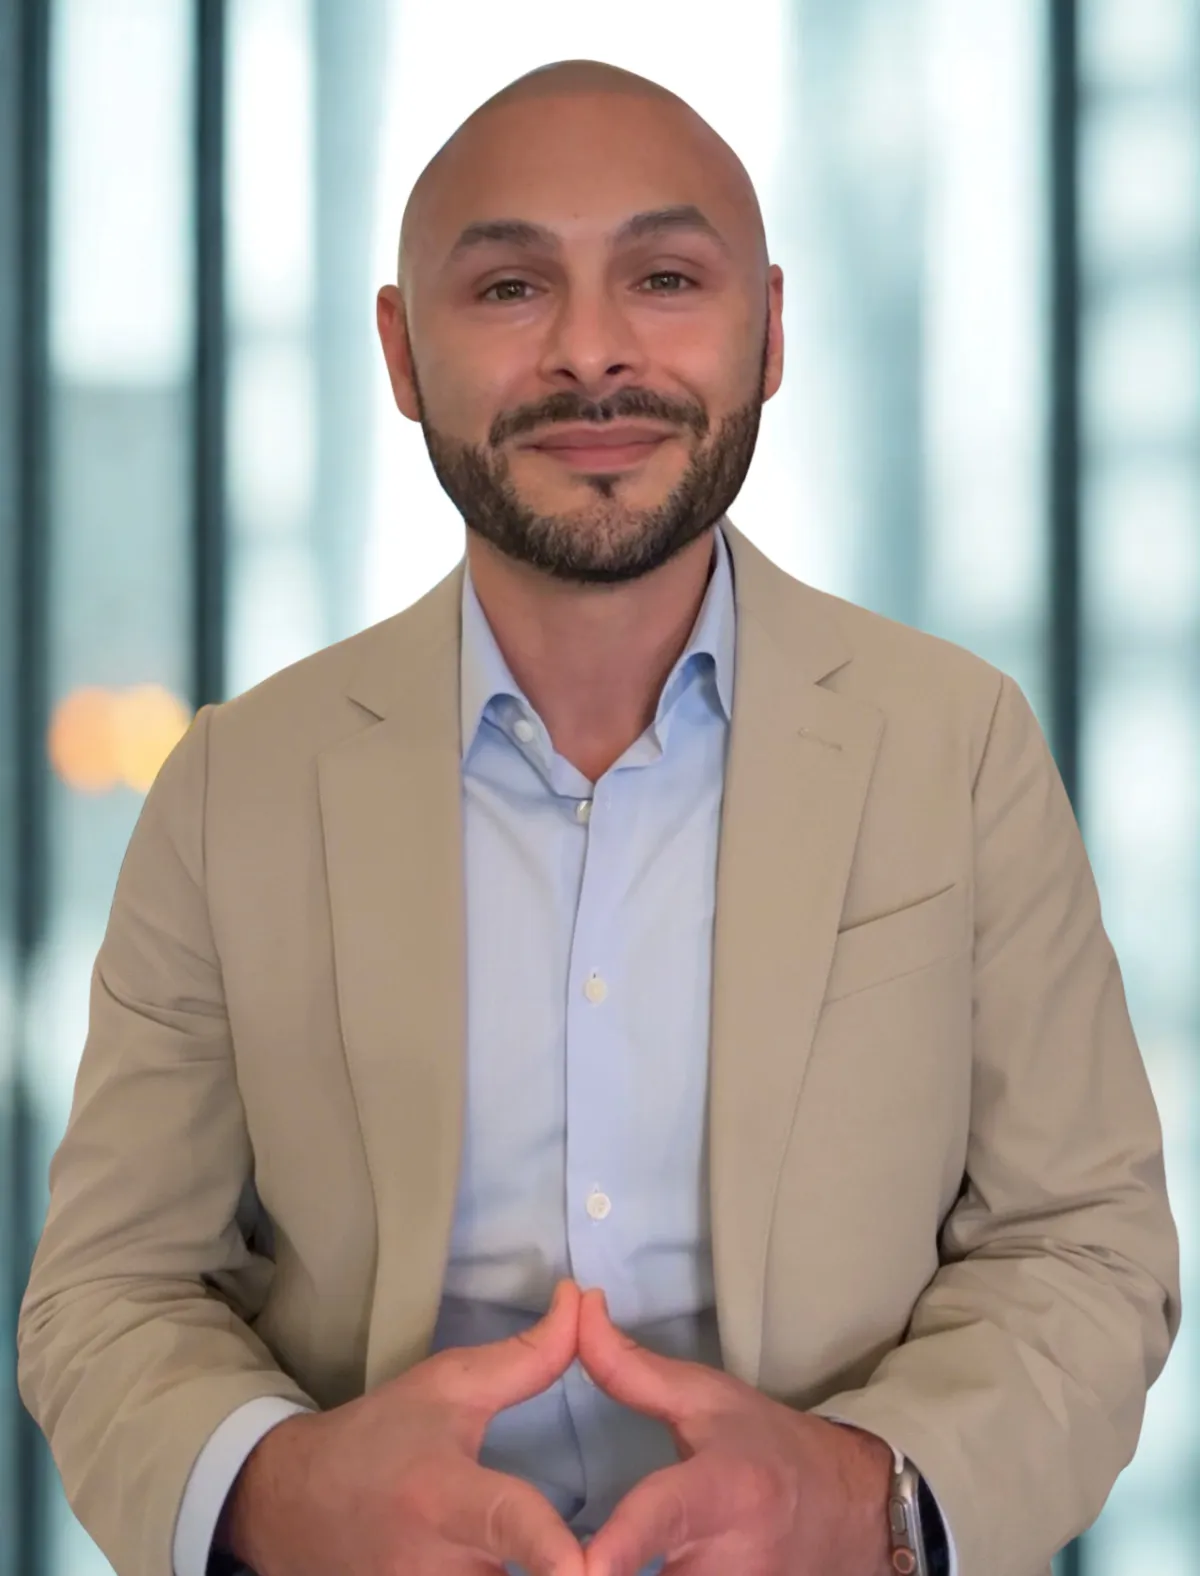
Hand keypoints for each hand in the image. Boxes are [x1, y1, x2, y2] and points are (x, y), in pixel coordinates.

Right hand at [221, 1277, 588, 1575]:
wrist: (290, 1505)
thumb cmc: (380, 1437)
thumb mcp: (451, 1385)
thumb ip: (530, 1356)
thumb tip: (586, 1301)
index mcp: (445, 1496)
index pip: (507, 1522)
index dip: (550, 1552)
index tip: (583, 1571)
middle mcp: (436, 1567)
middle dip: (563, 1569)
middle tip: (595, 1560)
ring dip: (530, 1575)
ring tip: (550, 1557)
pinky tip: (516, 1565)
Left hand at [575, 1288, 892, 1575]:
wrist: (849, 1514)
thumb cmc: (765, 1447)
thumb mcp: (703, 1397)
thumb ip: (628, 1367)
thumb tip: (574, 1307)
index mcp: (724, 1489)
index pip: (666, 1515)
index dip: (624, 1545)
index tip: (587, 1567)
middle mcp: (731, 1561)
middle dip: (598, 1572)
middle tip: (567, 1561)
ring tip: (589, 1563)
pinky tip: (624, 1570)